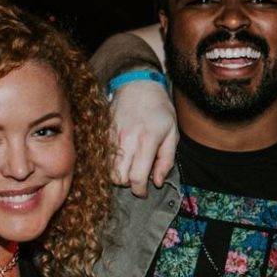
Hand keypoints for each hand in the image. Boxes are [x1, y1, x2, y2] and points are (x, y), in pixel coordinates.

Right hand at [109, 78, 178, 195]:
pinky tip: (122, 158)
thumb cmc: (159, 109)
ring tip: (130, 168)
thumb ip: (166, 159)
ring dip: (118, 175)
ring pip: (108, 169)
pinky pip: (103, 157)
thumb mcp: (173, 132)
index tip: (144, 192)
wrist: (138, 85)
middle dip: (128, 184)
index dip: (140, 190)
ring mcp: (113, 136)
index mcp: (147, 140)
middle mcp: (127, 140)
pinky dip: (111, 164)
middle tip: (137, 178)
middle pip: (119, 177)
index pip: (137, 177)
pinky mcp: (104, 133)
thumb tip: (157, 182)